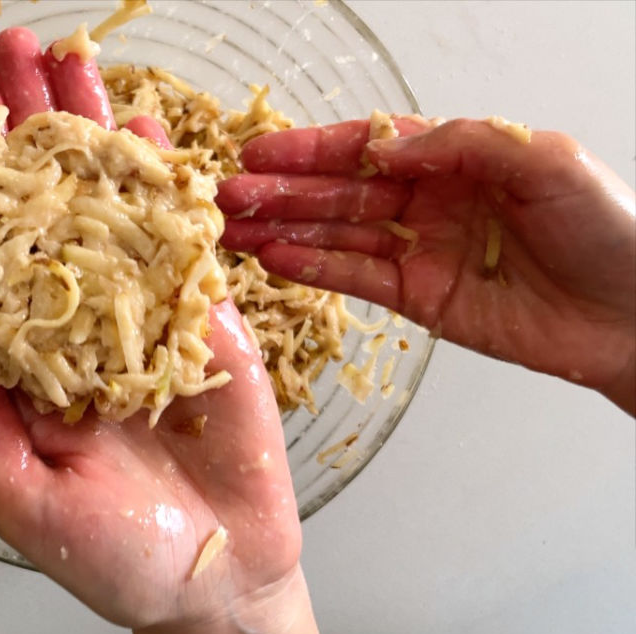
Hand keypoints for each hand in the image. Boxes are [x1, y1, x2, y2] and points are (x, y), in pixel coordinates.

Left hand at [0, 27, 330, 633]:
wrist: (219, 580)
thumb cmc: (117, 560)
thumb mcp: (26, 507)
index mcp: (30, 362)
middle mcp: (80, 325)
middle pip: (52, 213)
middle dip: (33, 132)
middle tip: (15, 55)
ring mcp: (144, 318)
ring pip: (116, 213)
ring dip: (94, 139)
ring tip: (76, 63)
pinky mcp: (206, 327)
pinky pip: (185, 249)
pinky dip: (168, 190)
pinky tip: (146, 134)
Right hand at [217, 118, 635, 413]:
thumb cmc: (609, 230)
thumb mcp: (545, 160)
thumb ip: (463, 144)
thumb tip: (385, 146)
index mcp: (459, 158)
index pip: (370, 146)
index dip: (313, 148)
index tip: (262, 150)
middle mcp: (430, 199)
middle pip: (341, 191)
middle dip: (283, 190)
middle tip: (227, 194)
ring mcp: (421, 249)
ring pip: (339, 234)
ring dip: (284, 230)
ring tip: (233, 230)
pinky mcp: (420, 298)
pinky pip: (357, 278)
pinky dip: (316, 269)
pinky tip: (277, 260)